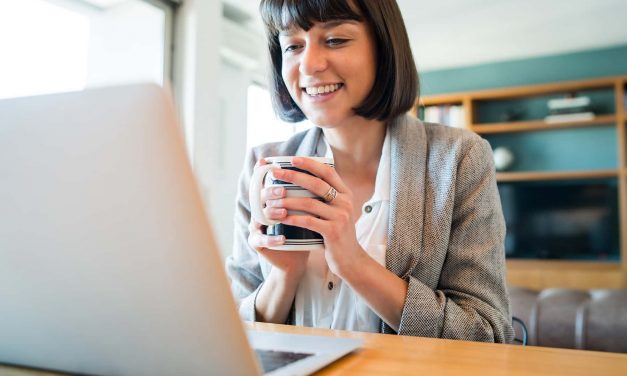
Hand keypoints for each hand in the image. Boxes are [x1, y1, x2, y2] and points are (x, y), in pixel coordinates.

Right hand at [248, 159, 309, 278]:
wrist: (297, 257)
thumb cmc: (304, 230)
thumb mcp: (309, 209)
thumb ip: (311, 191)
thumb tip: (327, 166)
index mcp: (270, 200)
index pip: (263, 182)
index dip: (262, 171)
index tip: (269, 162)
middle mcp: (259, 210)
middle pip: (259, 197)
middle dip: (271, 192)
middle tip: (283, 191)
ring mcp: (256, 226)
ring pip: (259, 217)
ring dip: (271, 214)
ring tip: (283, 213)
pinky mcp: (256, 243)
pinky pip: (261, 240)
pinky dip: (272, 239)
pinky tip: (282, 238)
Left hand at [265, 157, 365, 276]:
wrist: (351, 259)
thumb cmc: (338, 233)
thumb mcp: (337, 211)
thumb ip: (326, 197)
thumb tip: (303, 180)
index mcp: (345, 194)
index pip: (328, 172)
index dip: (310, 163)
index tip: (292, 159)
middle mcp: (345, 202)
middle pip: (316, 184)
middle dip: (293, 176)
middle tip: (275, 173)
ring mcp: (340, 217)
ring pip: (309, 203)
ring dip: (287, 201)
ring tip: (271, 200)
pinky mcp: (333, 232)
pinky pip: (309, 221)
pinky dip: (293, 218)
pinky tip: (281, 218)